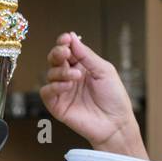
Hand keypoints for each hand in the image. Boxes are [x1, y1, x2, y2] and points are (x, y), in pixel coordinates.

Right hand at [40, 32, 145, 157]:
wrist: (115, 123)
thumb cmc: (113, 98)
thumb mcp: (104, 70)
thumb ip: (86, 55)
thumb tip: (72, 37)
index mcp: (81, 66)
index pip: (67, 50)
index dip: (64, 43)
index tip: (66, 38)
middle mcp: (70, 77)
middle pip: (55, 59)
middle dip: (57, 53)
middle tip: (65, 53)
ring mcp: (63, 91)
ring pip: (50, 74)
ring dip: (61, 71)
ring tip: (76, 76)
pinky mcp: (57, 106)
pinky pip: (46, 92)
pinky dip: (54, 86)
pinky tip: (67, 86)